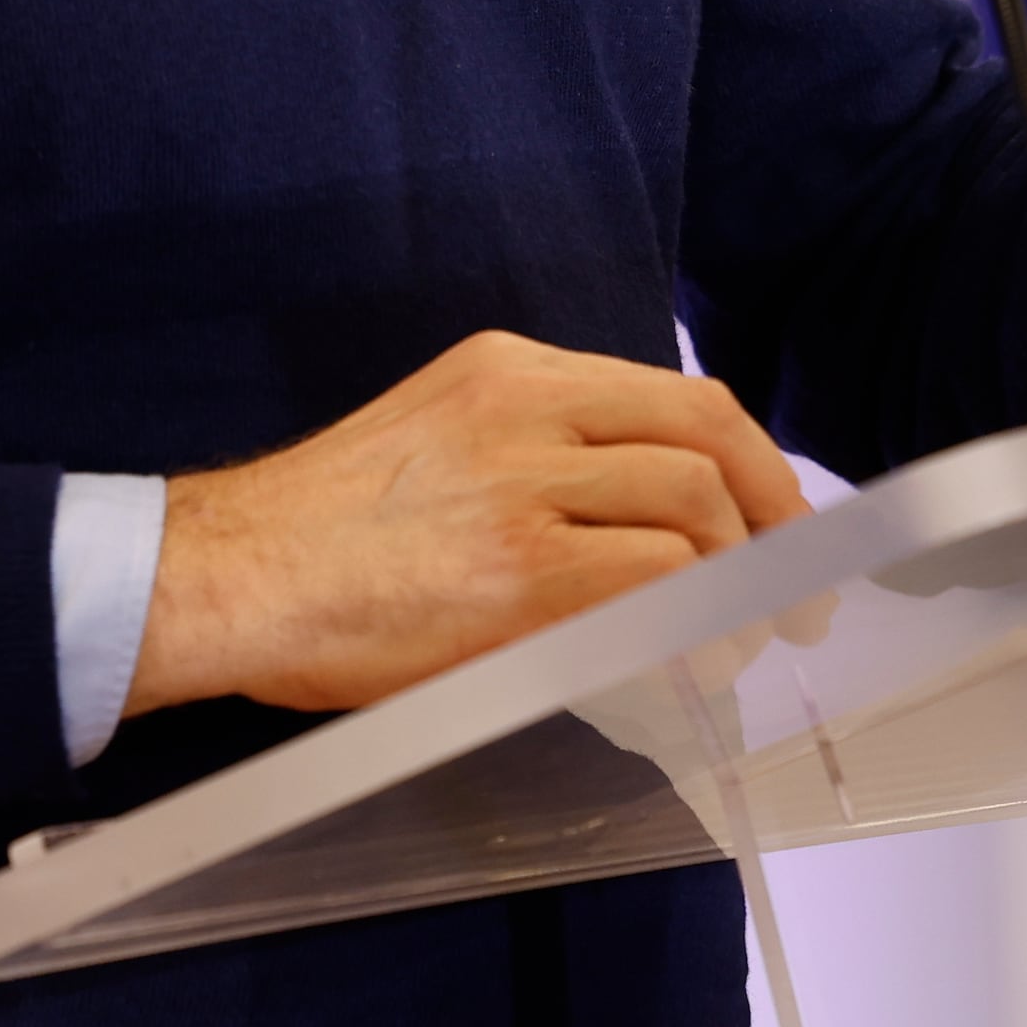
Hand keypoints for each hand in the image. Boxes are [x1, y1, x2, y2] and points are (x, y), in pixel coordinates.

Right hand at [125, 330, 808, 717]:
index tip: (774, 516)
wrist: (231, 573)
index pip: (672, 392)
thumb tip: (636, 524)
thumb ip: (533, 457)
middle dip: (775, 512)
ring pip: (692, 505)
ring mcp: (525, 486)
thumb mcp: (434, 439)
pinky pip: (653, 584)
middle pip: (705, 433)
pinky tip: (696, 658)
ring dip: (740, 578)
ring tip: (740, 637)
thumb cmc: (320, 530)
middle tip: (795, 583)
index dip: (748, 459)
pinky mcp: (520, 572)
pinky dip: (696, 622)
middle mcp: (526, 407)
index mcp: (507, 368)